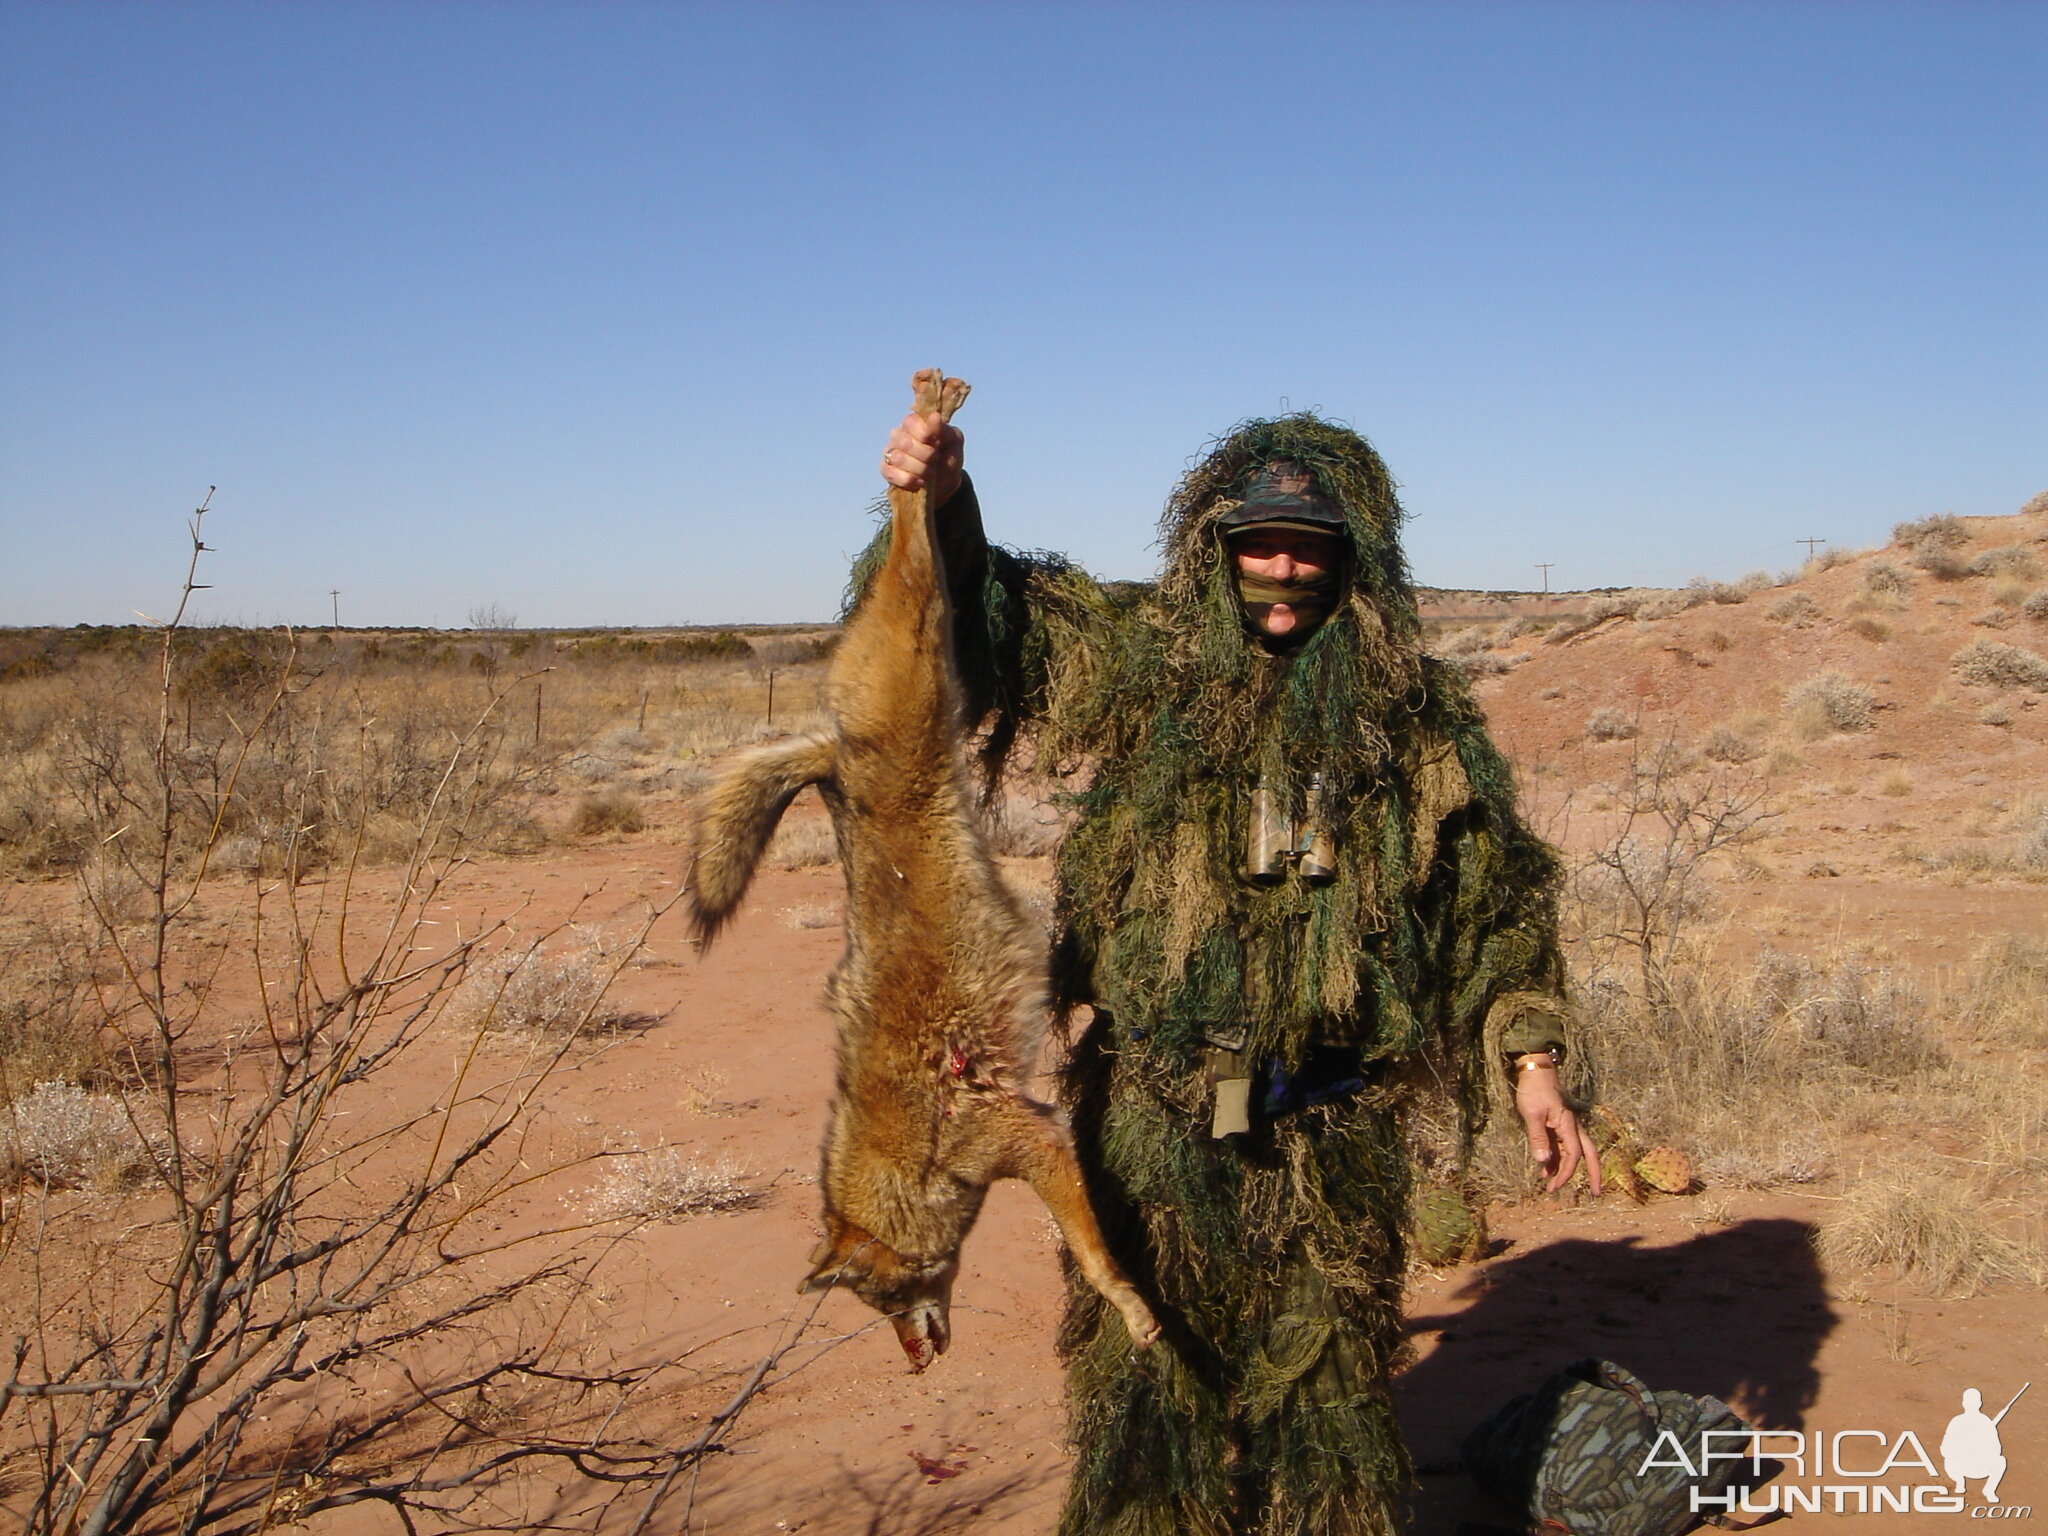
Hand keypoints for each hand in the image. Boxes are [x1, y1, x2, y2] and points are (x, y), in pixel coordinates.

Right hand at [880, 409, 963, 504]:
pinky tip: (920, 482)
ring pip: (898, 458)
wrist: (946, 483)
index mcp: (914, 423)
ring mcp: (890, 452)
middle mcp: (898, 435)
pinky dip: (908, 480)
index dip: (925, 434)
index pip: (911, 421)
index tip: (937, 443)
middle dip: (926, 455)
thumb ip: (943, 429)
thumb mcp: (953, 441)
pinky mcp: (886, 470)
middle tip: (936, 459)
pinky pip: (891, 473)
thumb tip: (934, 416)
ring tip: (930, 473)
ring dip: (920, 469)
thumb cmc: (948, 457)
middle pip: (905, 442)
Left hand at [1514, 1065, 1601, 1194]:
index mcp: (1569, 1125)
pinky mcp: (1558, 1126)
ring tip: (1552, 1186)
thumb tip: (1543, 1161)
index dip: (1566, 1172)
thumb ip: (1538, 1137)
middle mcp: (1572, 1128)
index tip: (1554, 1186)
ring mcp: (1566, 1127)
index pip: (1573, 1154)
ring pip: (1573, 1153)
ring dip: (1565, 1169)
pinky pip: (1561, 1146)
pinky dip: (1556, 1160)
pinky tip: (1545, 1170)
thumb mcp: (1532, 1114)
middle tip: (1596, 1193)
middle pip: (1589, 1154)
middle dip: (1594, 1174)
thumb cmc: (1534, 1091)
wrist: (1535, 1072)